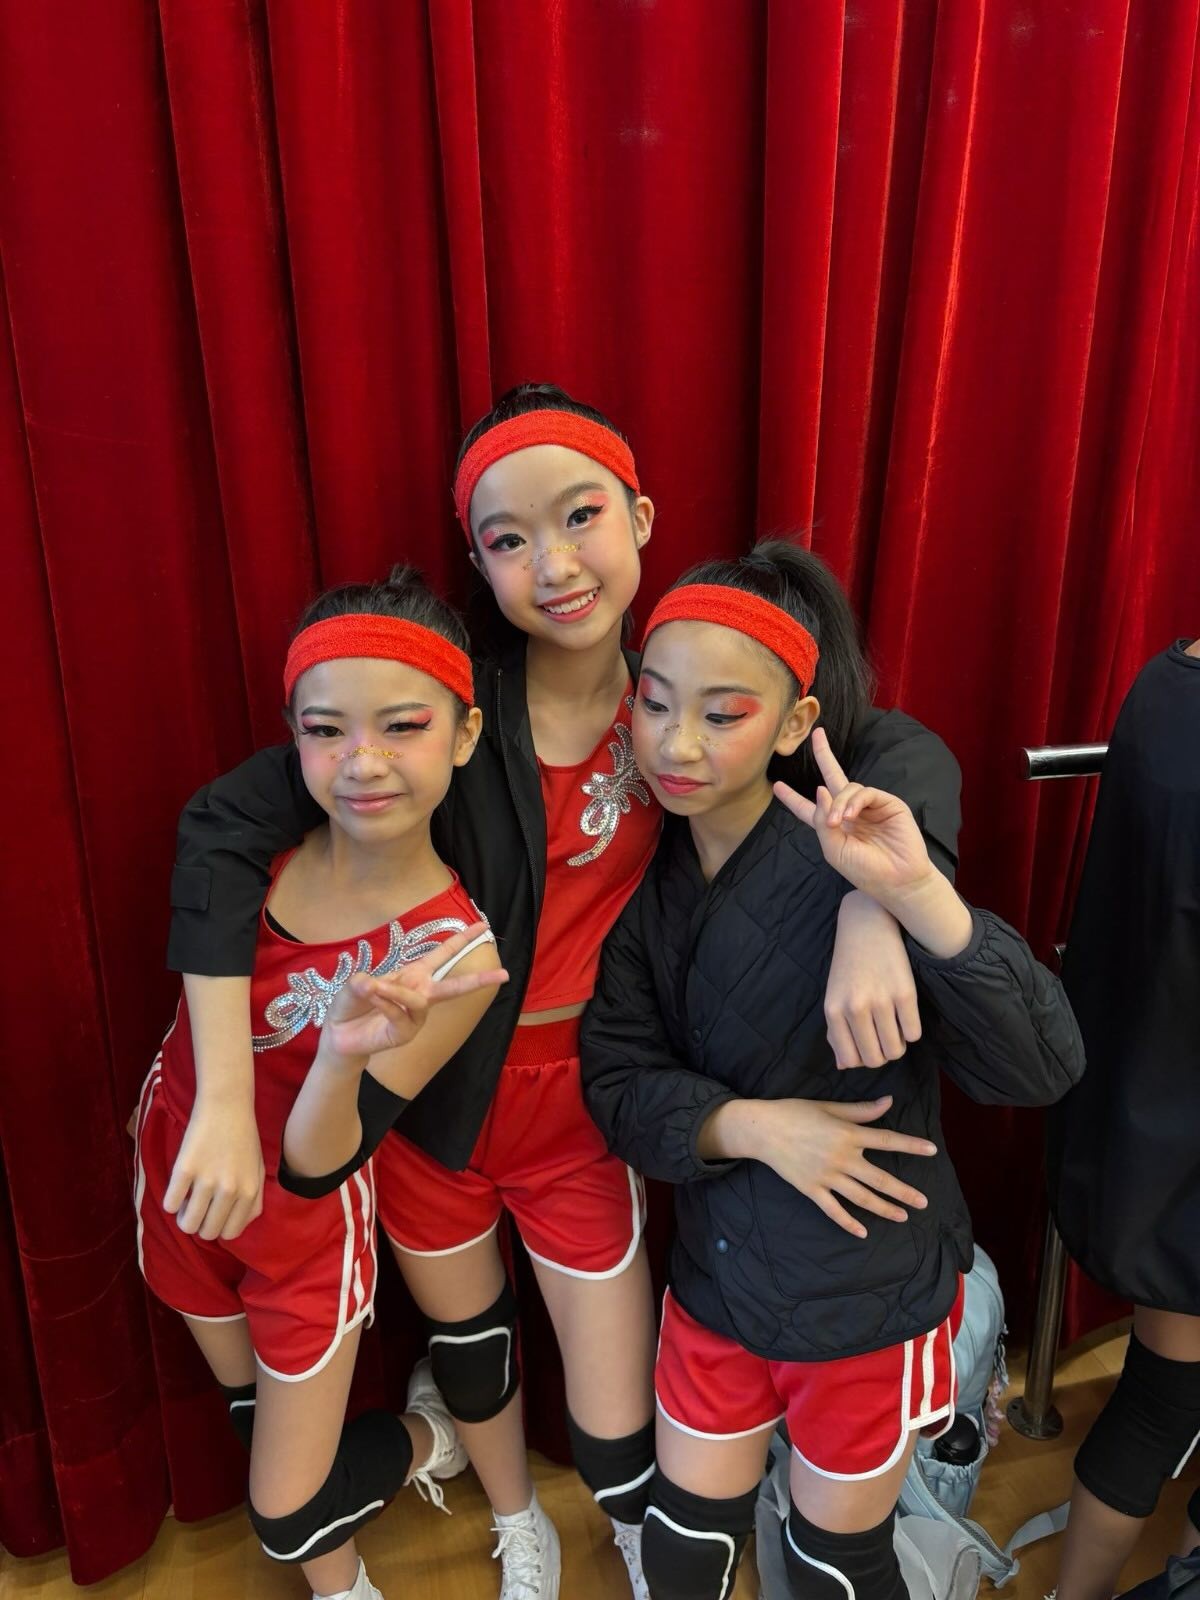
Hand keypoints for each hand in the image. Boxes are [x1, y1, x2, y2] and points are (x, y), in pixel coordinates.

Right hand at [164, 1099, 264, 1240]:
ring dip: (183, 1218)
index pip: (230, 1233)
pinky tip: (177, 1189)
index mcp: (249, 1192)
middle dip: (200, 1225)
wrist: (227, 1104)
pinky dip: (170, 1202)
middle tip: (197, 1208)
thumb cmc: (244, 1136)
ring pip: (187, 1225)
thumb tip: (241, 1225)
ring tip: (185, 1201)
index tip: (213, 1215)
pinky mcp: (184, 1169)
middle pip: (207, 1233)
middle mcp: (230, 1190)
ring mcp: (206, 1180)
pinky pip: (170, 1205)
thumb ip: (254, 1200)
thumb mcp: (258, 1169)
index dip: (218, 1227)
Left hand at [320, 923, 506, 1062]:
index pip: (442, 954)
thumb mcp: (355, 984)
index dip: (462, 939)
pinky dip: (385, 1005)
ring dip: (396, 992)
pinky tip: (372, 1001)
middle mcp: (420, 993)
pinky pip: (400, 1014)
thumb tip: (371, 984)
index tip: (483, 926)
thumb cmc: (352, 1003)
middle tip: (505, 975)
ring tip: (375, 989)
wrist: (340, 1034)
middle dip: (479, 979)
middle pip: (454, 986)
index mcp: (413, 974)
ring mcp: (415, 1016)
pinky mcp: (406, 1033)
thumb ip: (363, 981)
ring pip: (420, 999)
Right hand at [752, 1095, 935, 1237]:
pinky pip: (833, 1210)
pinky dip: (848, 1222)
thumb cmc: (795, 1112)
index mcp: (847, 1133)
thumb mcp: (829, 1107)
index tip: (932, 1150)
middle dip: (903, 1191)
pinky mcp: (812, 1189)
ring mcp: (826, 1176)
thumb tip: (888, 1102)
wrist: (762, 1129)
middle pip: (879, 1178)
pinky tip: (863, 1232)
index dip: (911, 1145)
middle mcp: (841, 1157)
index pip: (886, 1140)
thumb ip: (861, 1110)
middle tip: (923, 1202)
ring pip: (861, 1197)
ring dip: (884, 1208)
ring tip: (903, 1216)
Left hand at [774, 728, 934, 903]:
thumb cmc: (865, 871)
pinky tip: (851, 816)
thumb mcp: (834, 849)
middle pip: (833, 778)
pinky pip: (865, 792)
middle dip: (824, 756)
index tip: (777, 786)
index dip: (793, 798)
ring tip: (840, 822)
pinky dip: (854, 801)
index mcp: (834, 827)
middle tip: (816, 734)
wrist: (897, 880)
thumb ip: (822, 821)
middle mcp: (850, 812)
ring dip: (839, 803)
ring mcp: (869, 806)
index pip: (809, 809)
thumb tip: (819, 789)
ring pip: (847, 788)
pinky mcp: (887, 803)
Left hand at [825, 892, 921, 1067]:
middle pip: (876, 1060)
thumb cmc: (849, 964)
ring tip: (894, 1026)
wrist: (866, 923)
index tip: (867, 1044)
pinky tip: (905, 1014)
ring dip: (898, 1044)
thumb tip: (844, 1065)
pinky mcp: (906, 993)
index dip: (862, 1058)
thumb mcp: (834, 996)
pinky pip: (914, 1034)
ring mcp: (881, 1001)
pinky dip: (912, 1031)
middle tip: (884, 1036)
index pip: (851, 1060)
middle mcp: (856, 1008)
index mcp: (834, 1011)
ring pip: (896, 1051)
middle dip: (882, 1054)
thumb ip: (836, 1032)